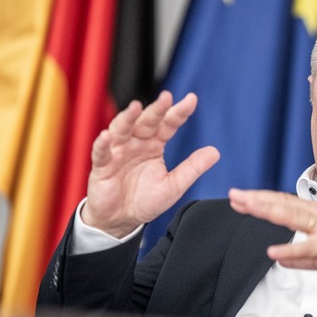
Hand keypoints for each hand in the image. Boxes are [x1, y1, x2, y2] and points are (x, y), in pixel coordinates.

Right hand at [82, 91, 219, 236]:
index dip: (179, 112)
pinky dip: (102, 144)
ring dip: (127, 118)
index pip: (169, 124)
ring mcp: (118, 152)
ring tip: (135, 107)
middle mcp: (137, 143)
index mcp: (155, 144)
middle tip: (166, 96)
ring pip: (122, 130)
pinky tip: (106, 136)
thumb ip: (192, 168)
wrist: (122, 219)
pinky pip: (101, 153)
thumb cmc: (146, 200)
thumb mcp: (174, 185)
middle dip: (156, 109)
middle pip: (146, 121)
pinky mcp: (102, 166)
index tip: (192, 99)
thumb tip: (215, 152)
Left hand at [228, 189, 316, 289]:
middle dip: (258, 199)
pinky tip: (273, 251)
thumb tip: (280, 258)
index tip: (241, 198)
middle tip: (236, 195)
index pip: (285, 203)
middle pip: (285, 204)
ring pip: (295, 217)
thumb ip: (301, 256)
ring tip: (249, 207)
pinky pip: (309, 248)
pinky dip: (291, 249)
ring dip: (270, 211)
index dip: (262, 200)